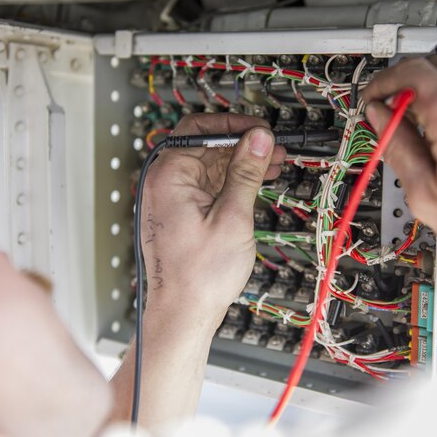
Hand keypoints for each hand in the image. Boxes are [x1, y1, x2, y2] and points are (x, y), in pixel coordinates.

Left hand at [141, 113, 285, 325]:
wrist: (182, 313)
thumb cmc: (199, 276)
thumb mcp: (233, 217)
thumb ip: (245, 172)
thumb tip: (257, 138)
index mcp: (168, 176)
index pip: (199, 128)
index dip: (234, 124)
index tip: (262, 131)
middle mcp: (163, 182)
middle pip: (204, 144)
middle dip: (241, 143)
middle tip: (273, 148)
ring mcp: (170, 198)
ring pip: (208, 164)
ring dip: (240, 162)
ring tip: (273, 164)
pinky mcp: (179, 212)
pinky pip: (206, 184)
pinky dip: (230, 181)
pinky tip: (256, 182)